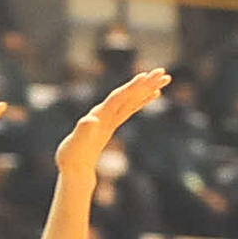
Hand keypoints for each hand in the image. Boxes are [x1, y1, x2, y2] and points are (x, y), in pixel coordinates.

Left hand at [54, 68, 168, 195]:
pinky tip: (155, 94)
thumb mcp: (76, 145)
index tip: (145, 76)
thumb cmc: (72, 158)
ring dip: (147, 88)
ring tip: (166, 78)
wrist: (72, 166)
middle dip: (144, 84)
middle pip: (127, 95)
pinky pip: (131, 108)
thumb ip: (83, 132)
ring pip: (131, 99)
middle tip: (163, 72)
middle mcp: (104, 112)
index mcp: (98, 116)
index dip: (130, 88)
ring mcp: (109, 117)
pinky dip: (143, 100)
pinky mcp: (113, 123)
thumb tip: (90, 120)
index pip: (117, 98)